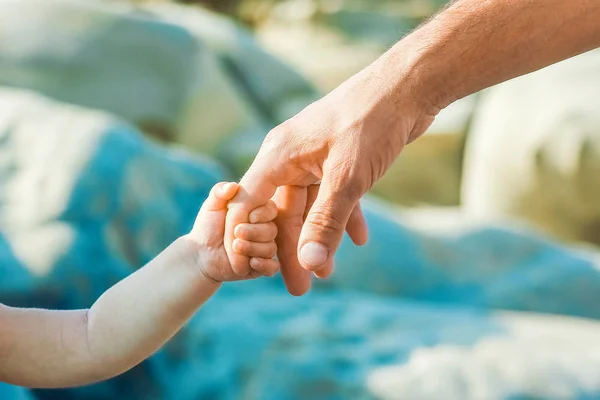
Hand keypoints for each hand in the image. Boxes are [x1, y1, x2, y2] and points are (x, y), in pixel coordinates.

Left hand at [184, 182, 278, 281]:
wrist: (201, 253)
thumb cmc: (208, 226)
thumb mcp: (211, 205)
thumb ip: (220, 191)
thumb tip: (233, 186)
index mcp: (258, 213)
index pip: (271, 210)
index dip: (262, 214)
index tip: (249, 216)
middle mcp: (265, 231)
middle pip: (272, 230)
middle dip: (254, 232)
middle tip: (236, 232)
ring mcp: (264, 249)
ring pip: (271, 248)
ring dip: (253, 248)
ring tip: (235, 247)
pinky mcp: (262, 267)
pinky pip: (272, 267)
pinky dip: (264, 265)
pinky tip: (251, 262)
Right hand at [223, 62, 436, 294]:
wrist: (408, 87)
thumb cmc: (372, 122)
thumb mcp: (347, 179)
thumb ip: (326, 222)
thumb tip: (309, 264)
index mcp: (279, 157)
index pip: (250, 205)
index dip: (252, 240)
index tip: (259, 273)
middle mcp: (291, 157)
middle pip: (282, 211)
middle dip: (293, 250)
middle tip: (300, 288)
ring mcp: (315, 157)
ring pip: (310, 206)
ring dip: (320, 239)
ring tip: (328, 274)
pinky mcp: (338, 157)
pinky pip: (334, 194)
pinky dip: (344, 217)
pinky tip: (358, 240)